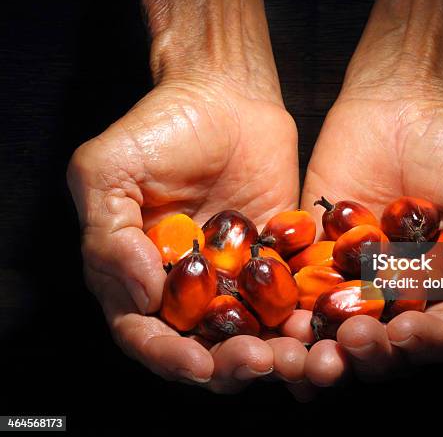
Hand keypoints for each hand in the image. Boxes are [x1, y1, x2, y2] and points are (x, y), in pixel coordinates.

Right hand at [67, 75, 311, 392]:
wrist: (225, 93)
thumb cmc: (159, 126)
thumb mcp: (107, 170)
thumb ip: (110, 235)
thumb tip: (142, 295)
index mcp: (137, 271)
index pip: (143, 331)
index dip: (166, 355)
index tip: (196, 364)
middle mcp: (186, 283)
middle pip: (202, 343)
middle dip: (228, 363)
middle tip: (257, 363)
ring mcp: (234, 272)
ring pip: (250, 330)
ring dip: (272, 351)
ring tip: (295, 357)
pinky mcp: (275, 256)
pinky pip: (289, 295)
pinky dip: (303, 315)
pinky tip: (319, 324)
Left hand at [295, 0, 442, 384]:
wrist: (406, 102)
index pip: (437, 333)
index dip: (427, 341)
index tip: (412, 333)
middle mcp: (396, 293)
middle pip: (382, 341)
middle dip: (370, 350)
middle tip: (357, 340)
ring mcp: (351, 275)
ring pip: (336, 326)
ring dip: (325, 344)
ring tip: (315, 347)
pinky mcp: (312, 253)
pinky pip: (297, 287)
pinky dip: (289, 308)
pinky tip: (281, 325)